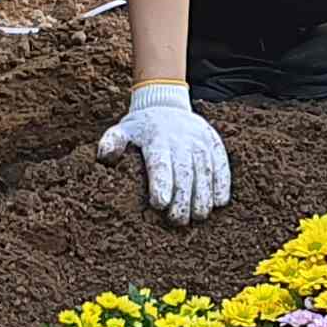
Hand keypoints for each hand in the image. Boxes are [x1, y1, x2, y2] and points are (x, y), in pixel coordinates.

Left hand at [98, 84, 233, 225]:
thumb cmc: (141, 129)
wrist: (166, 106)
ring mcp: (199, 141)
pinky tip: (219, 202)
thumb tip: (104, 156)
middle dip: (183, 198)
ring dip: (203, 195)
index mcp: (156, 139)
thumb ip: (112, 142)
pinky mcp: (214, 143)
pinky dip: (222, 183)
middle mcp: (180, 139)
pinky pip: (221, 164)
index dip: (161, 183)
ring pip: (204, 171)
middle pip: (184, 172)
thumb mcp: (123, 130)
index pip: (160, 163)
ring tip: (198, 216)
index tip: (160, 204)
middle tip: (178, 220)